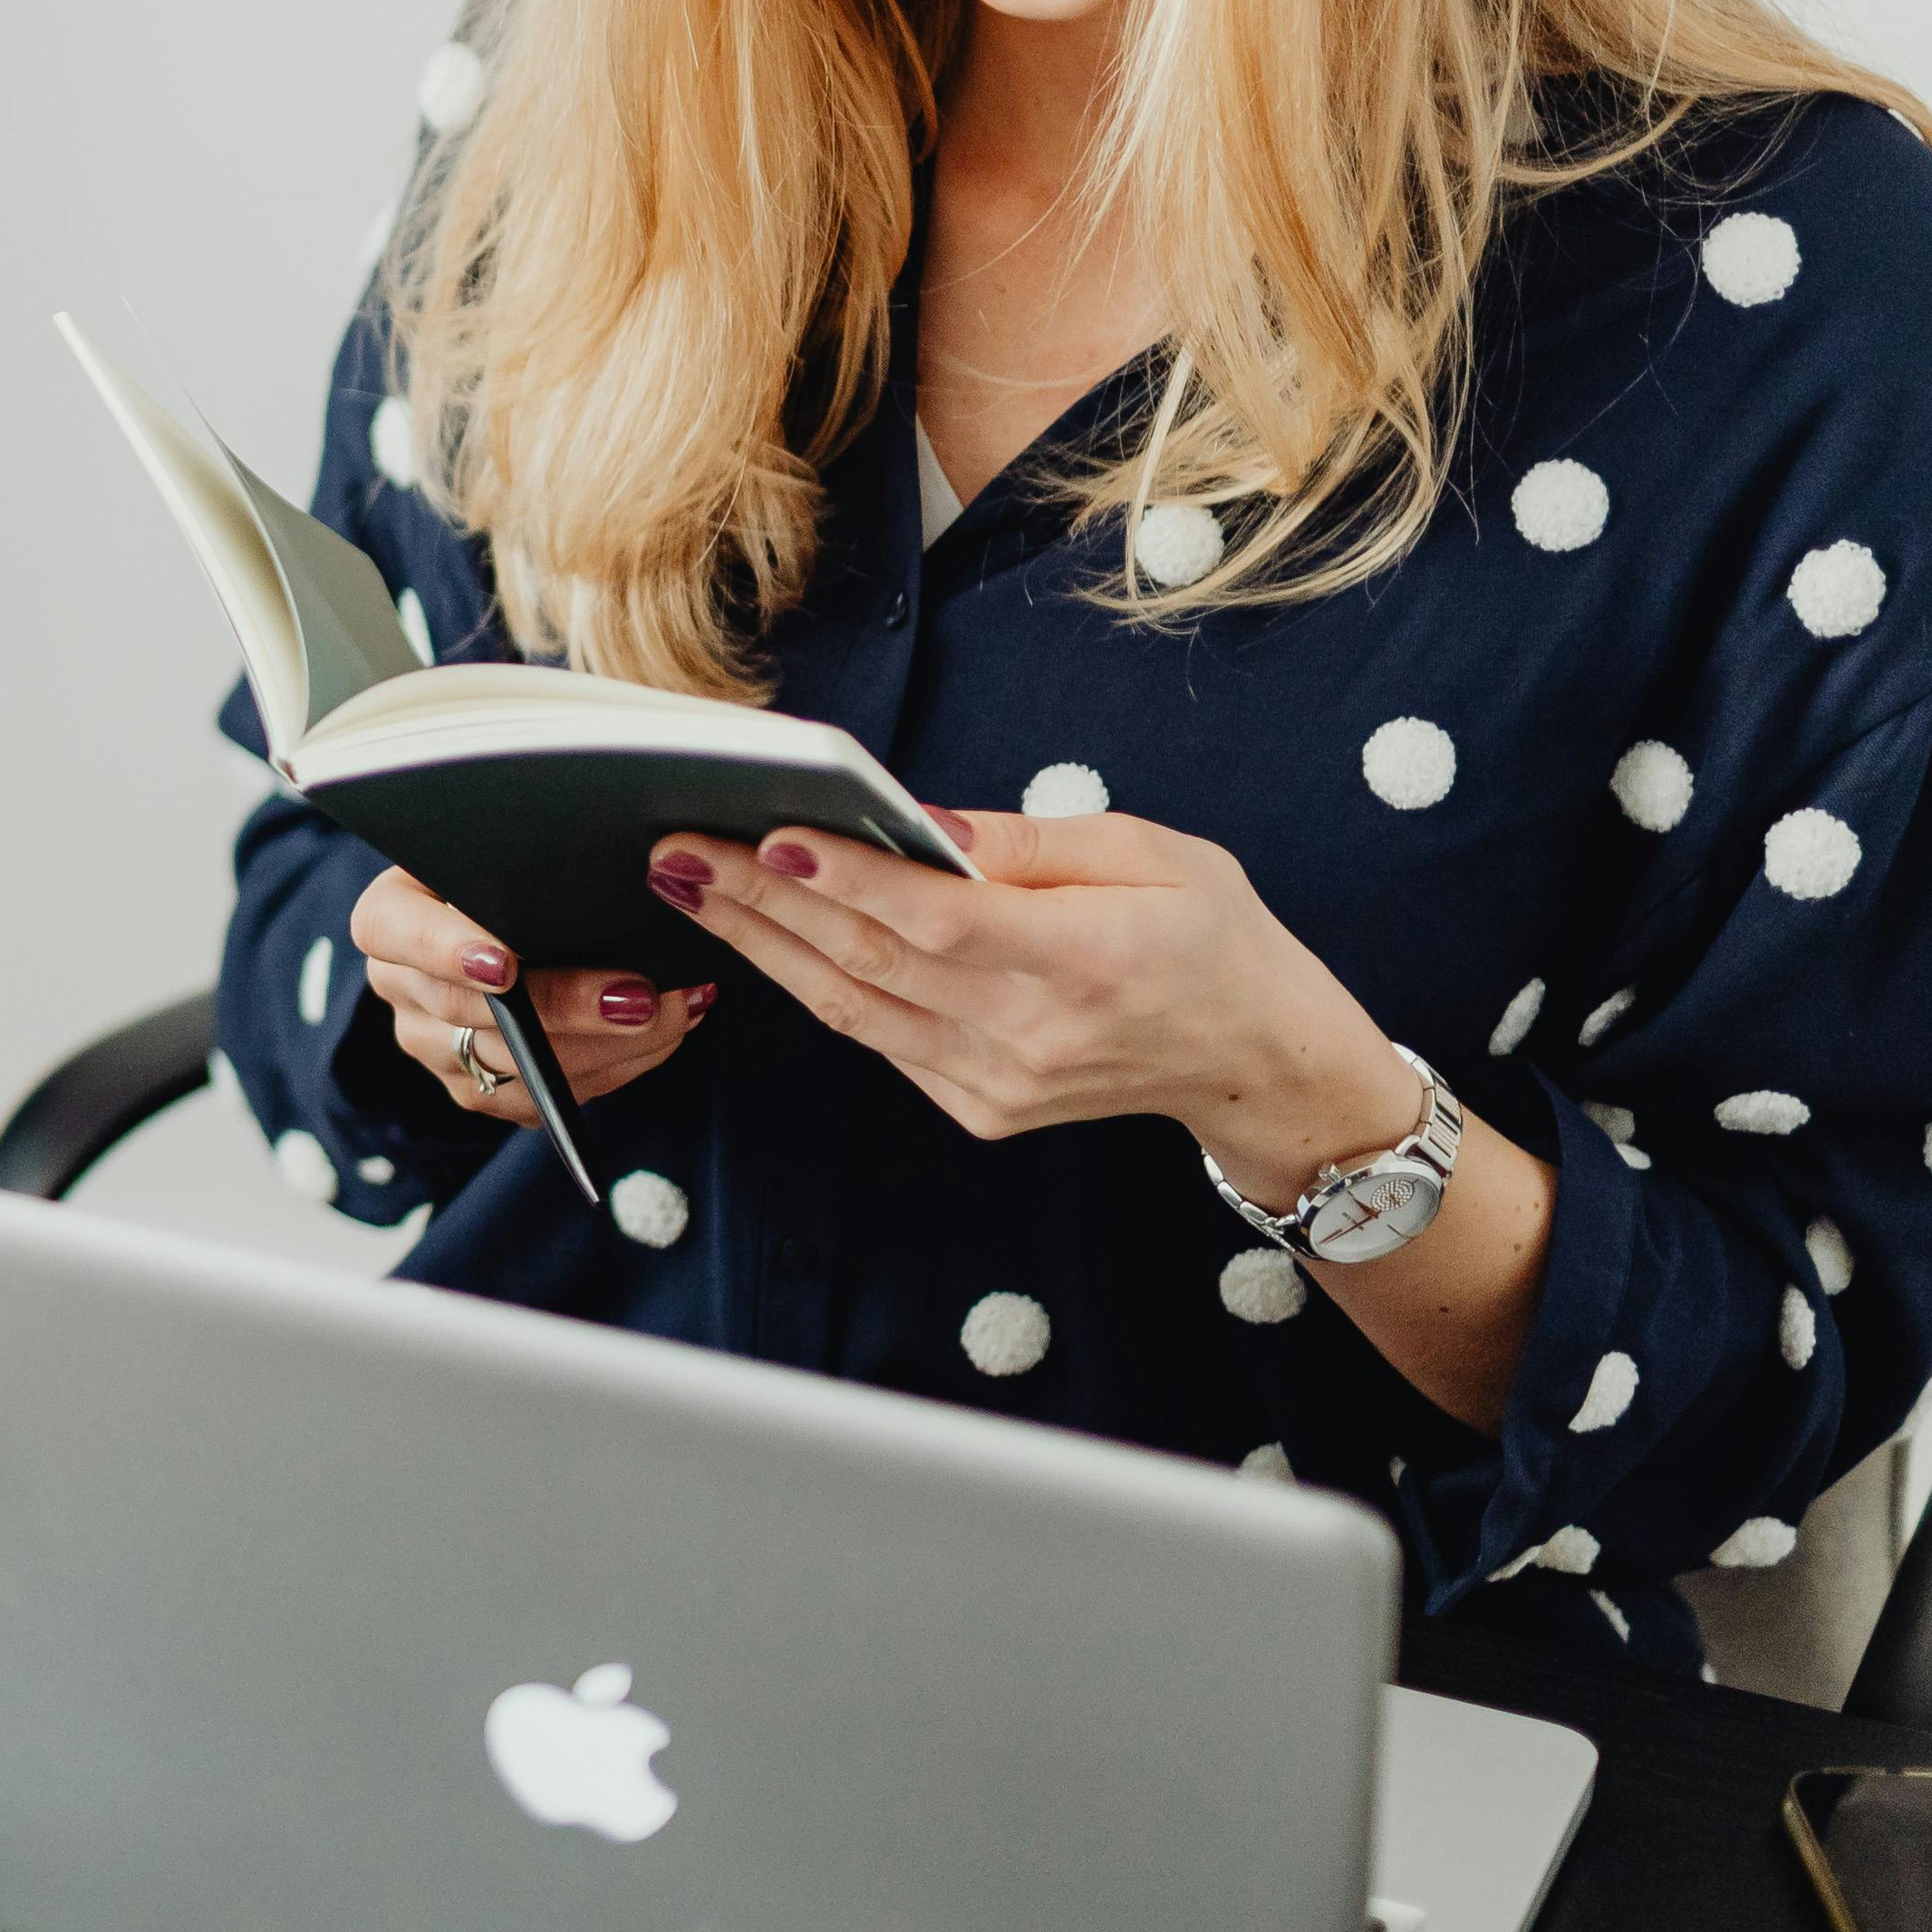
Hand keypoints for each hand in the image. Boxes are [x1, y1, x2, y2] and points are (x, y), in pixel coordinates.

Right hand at [350, 862, 713, 1117]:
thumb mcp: (508, 849)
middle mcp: (399, 987)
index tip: (506, 963)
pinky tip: (662, 1037)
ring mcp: (433, 1047)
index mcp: (389, 916)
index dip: (443, 949)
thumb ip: (529, 859)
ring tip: (674, 1013)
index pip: (391, 930)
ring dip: (602, 1047)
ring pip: (507, 1067)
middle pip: (464, 1011)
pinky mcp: (475, 1089)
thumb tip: (612, 872)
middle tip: (638, 997)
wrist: (513, 917)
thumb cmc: (513, 869)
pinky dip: (610, 1071)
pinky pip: (537, 1100)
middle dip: (561, 1007)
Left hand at [646, 805, 1399, 1168]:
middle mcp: (1029, 1033)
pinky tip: (758, 934)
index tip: (770, 837)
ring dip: (759, 943)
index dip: (848, 881)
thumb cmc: (1212, 937)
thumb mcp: (1156, 854)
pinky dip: (811, 983)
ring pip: (850, 1006)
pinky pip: (875, 1037)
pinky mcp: (977, 1108)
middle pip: (868, 961)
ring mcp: (996, 1082)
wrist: (1254, 1060)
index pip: (937, 920)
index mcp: (1084, 960)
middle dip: (761, 901)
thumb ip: (1035, 843)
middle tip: (677, 845)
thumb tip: (928, 823)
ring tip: (686, 883)